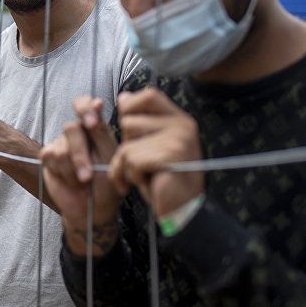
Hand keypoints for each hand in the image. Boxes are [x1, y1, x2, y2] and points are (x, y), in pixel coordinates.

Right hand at [40, 97, 120, 255]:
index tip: (91, 122)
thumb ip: (102, 131)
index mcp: (94, 127)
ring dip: (73, 171)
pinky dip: (63, 174)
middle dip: (80, 156)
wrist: (92, 209)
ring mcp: (60, 143)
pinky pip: (50, 157)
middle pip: (71, 129)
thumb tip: (97, 101)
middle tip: (87, 176)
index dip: (84, 108)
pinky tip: (71, 181)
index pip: (84, 104)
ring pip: (61, 149)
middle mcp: (76, 132)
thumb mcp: (111, 157)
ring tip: (83, 182)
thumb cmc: (108, 182)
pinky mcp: (47, 156)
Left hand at [110, 87, 203, 217]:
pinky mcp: (171, 155)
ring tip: (144, 176)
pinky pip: (131, 161)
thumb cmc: (163, 179)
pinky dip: (131, 177)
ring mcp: (178, 139)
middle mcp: (182, 125)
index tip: (131, 132)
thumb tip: (123, 97)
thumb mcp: (151, 146)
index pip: (148, 95)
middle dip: (126, 147)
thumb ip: (139, 123)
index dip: (130, 108)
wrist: (183, 211)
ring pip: (126, 145)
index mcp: (179, 119)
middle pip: (128, 122)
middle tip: (143, 164)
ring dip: (126, 166)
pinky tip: (147, 184)